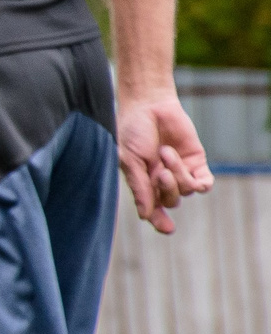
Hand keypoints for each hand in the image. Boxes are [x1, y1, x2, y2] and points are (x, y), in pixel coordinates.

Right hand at [116, 88, 212, 234]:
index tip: (167, 229)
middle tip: (159, 171)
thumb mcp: (129, 161)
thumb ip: (139, 187)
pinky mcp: (196, 162)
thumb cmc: (132, 131)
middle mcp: (162, 180)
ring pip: (186, 190)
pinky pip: (204, 184)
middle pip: (171, 201)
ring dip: (177, 175)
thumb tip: (145, 215)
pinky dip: (199, 181)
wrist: (149, 105)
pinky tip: (192, 173)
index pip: (153, 209)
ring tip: (166, 153)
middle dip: (166, 189)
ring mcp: (180, 171)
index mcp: (143, 182)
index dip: (159, 221)